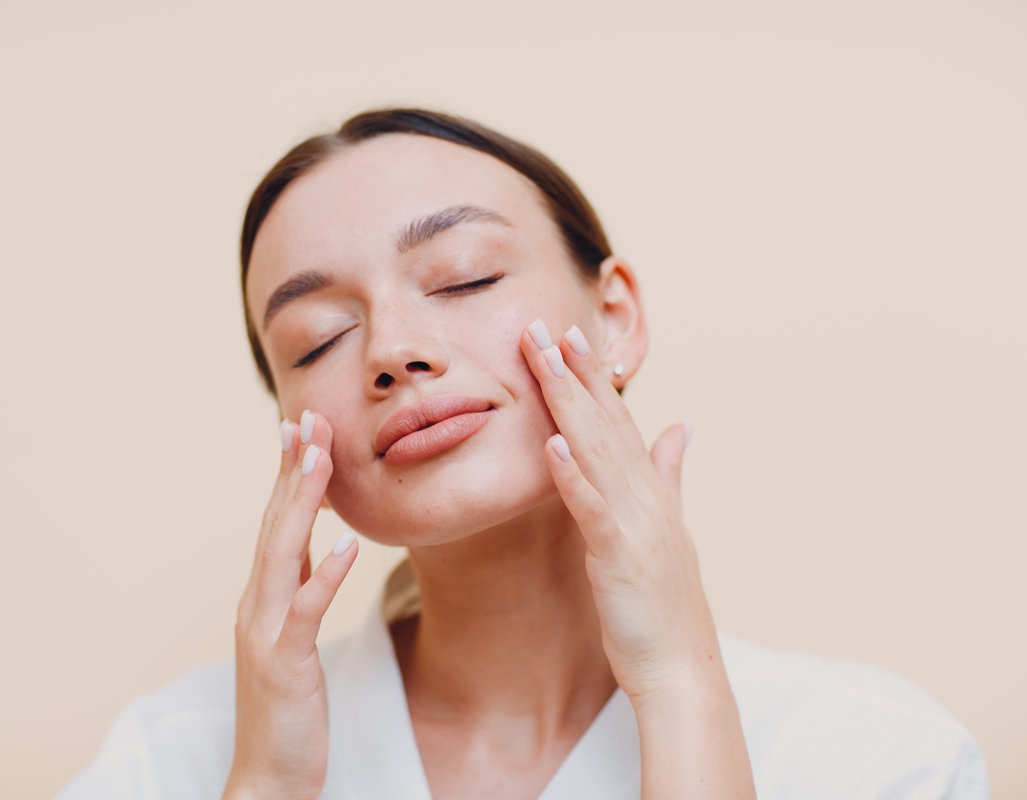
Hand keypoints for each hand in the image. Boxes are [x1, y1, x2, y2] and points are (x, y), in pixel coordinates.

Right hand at [223, 411, 357, 799]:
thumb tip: (317, 546)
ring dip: (301, 503)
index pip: (275, 523)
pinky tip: (348, 544)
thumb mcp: (291, 639)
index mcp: (261, 598)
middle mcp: (256, 605)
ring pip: (282, 554)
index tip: (301, 427)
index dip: (288, 474)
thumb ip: (297, 590)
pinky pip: (306, 611)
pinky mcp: (284, 664)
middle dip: (292, 470)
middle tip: (307, 416)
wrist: (268, 778)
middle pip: (274, 524)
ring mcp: (265, 633)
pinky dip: (324, 574)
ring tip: (321, 458)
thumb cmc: (286, 711)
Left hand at [521, 319, 754, 797]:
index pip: (618, 420)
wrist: (681, 669)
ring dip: (570, 403)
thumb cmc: (665, 604)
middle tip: (546, 324)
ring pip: (597, 450)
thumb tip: (680, 426)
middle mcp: (646, 496)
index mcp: (651, 489)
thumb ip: (670, 474)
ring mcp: (635, 522)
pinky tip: (550, 444)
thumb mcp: (668, 529)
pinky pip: (592, 508)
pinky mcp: (619, 554)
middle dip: (575, 371)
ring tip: (547, 359)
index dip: (594, 376)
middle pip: (605, 422)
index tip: (570, 335)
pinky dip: (573, 474)